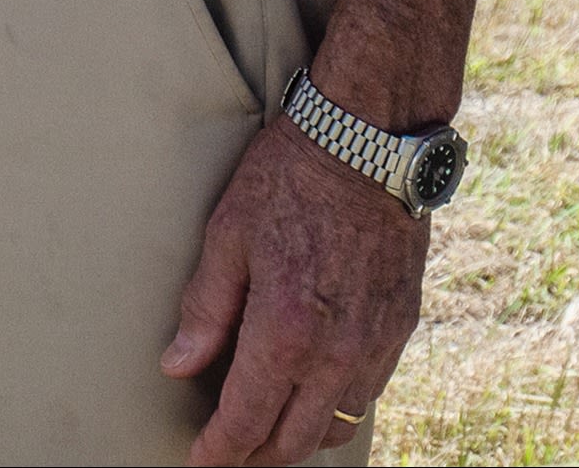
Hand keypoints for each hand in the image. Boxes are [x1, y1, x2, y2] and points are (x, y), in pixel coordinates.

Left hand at [161, 116, 427, 464]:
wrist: (368, 144)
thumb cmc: (288, 180)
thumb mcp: (227, 236)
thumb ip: (205, 310)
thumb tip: (177, 365)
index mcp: (286, 332)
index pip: (247, 420)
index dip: (218, 452)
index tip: (198, 464)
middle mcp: (337, 352)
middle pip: (295, 441)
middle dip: (256, 456)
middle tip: (227, 452)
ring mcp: (376, 344)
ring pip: (335, 425)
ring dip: (298, 437)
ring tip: (266, 428)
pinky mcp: (401, 328)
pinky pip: (367, 393)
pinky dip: (334, 407)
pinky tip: (311, 391)